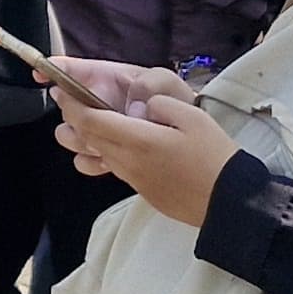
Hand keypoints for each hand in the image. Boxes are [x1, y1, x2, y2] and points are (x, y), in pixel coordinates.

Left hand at [53, 68, 238, 225]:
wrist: (228, 202)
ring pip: (98, 154)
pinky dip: (105, 152)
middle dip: (74, 118)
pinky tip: (117, 142)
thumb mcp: (193, 118)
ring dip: (87, 137)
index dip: (73, 105)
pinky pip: (114, 167)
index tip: (64, 90)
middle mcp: (129, 161)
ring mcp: (133, 179)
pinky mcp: (141, 190)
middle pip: (88, 138)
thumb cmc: (215, 157)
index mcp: (139, 140)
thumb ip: (161, 104)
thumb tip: (140, 104)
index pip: (91, 121)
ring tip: (88, 119)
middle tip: (69, 100)